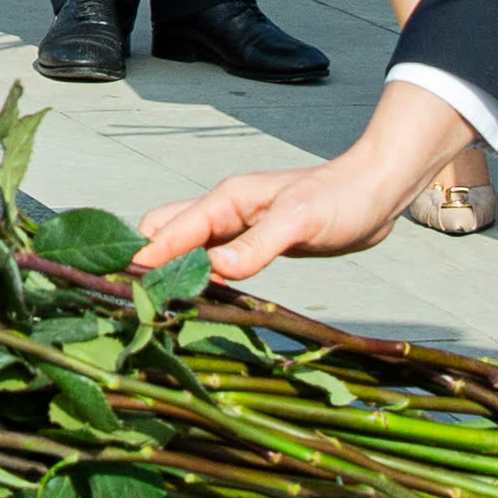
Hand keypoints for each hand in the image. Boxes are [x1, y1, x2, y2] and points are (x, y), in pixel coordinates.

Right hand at [133, 88, 482, 274]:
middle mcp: (223, 210)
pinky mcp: (250, 242)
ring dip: (168, 270)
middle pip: (162, 232)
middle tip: (138, 302)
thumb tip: (214, 270)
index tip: (123, 289)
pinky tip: (197, 298)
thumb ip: (257, 245)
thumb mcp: (300, 221)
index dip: (145, 259)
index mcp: (226, 199)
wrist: (375, 192)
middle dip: (145, 262)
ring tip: (157, 306)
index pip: (169, 230)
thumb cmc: (341, 201)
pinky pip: (208, 258)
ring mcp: (235, 226)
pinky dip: (194, 276)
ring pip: (183, 245)